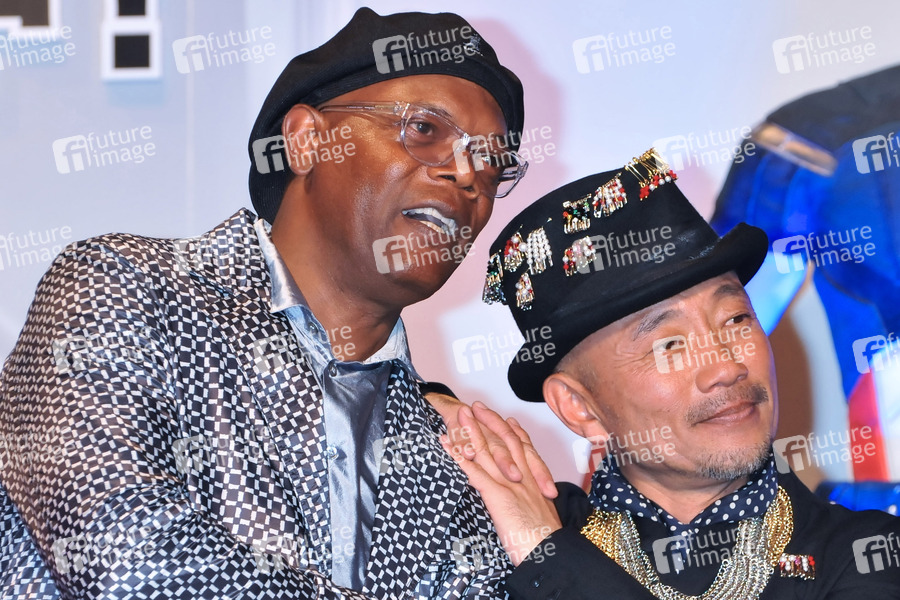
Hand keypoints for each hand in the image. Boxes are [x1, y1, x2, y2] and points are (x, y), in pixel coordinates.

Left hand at [440, 402, 561, 565]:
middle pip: (504, 440)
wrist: (551, 552)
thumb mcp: (541, 519)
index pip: (522, 449)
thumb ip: (531, 507)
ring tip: (460, 414)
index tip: (506, 419)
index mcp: (533, 482)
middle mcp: (522, 476)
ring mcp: (509, 483)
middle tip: (477, 405)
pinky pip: (473, 470)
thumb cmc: (546, 542)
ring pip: (488, 450)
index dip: (512, 432)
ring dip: (471, 430)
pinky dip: (457, 455)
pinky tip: (446, 444)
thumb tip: (527, 509)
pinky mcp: (496, 494)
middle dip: (490, 421)